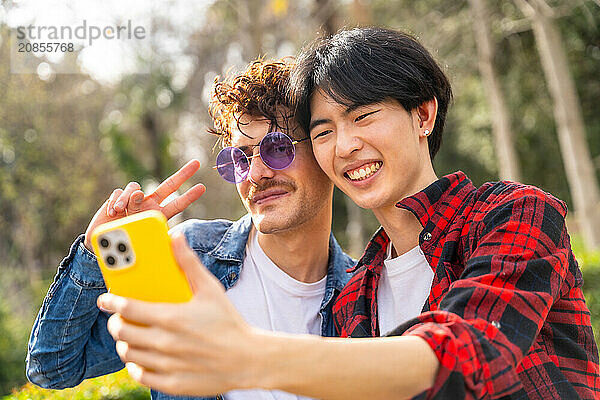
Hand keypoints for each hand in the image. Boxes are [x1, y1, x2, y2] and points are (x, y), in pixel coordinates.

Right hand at [84, 160, 204, 249]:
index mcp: (158, 215)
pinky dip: (117, 201)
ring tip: (122, 211)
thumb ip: (140, 215)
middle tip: (196, 164)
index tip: (202, 188)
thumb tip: (139, 193)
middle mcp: (149, 204)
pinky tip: (113, 212)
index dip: (189, 196)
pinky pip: (120, 192)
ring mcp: (134, 200)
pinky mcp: (118, 198)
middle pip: (168, 185)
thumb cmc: (123, 243)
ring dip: (129, 198)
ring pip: (136, 188)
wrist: (103, 246)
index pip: (177, 204)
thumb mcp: (137, 234)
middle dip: (183, 174)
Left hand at [97, 234, 261, 395]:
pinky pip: (140, 375)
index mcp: (172, 317)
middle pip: (122, 332)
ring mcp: (167, 364)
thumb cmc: (229, 322)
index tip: (106, 299)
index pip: (128, 307)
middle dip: (115, 322)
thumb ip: (188, 263)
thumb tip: (175, 238)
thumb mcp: (210, 289)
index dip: (112, 302)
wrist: (248, 359)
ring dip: (124, 343)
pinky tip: (140, 357)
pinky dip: (135, 366)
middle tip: (119, 317)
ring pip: (128, 353)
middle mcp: (165, 342)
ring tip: (130, 335)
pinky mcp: (171, 383)